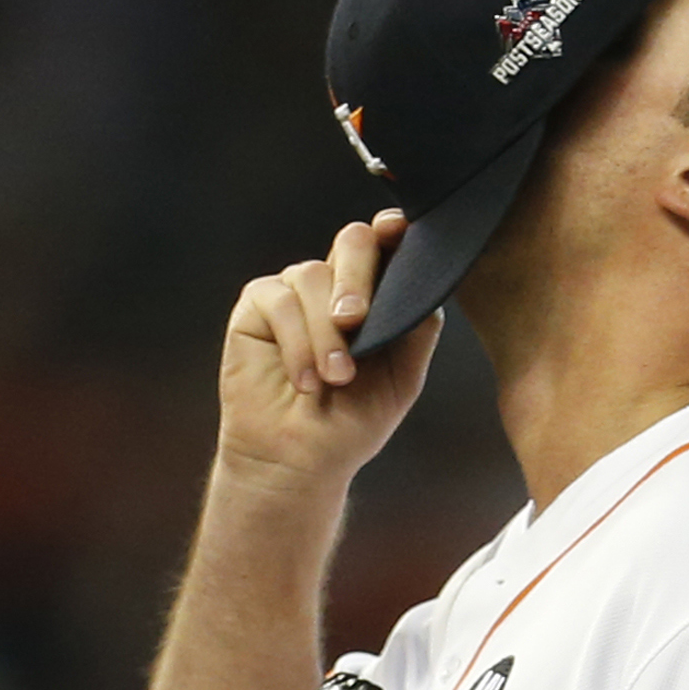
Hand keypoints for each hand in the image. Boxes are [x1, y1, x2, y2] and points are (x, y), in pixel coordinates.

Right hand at [216, 210, 444, 488]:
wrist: (300, 459)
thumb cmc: (352, 421)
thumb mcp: (403, 378)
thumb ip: (419, 330)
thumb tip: (430, 284)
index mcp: (375, 293)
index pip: (387, 244)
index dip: (393, 230)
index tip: (397, 230)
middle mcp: (335, 283)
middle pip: (352, 242)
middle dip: (357, 278)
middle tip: (355, 322)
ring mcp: (295, 290)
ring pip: (313, 275)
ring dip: (326, 332)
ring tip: (334, 379)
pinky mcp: (258, 305)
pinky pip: (280, 302)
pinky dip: (297, 343)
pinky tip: (306, 381)